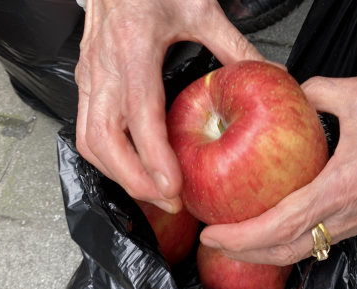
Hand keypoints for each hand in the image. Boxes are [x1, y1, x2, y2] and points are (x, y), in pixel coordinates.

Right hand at [75, 0, 265, 212]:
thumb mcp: (199, 7)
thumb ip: (234, 46)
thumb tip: (270, 74)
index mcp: (134, 45)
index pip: (139, 115)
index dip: (154, 158)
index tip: (174, 189)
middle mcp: (104, 66)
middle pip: (102, 140)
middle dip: (134, 180)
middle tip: (169, 201)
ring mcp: (89, 75)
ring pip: (88, 141)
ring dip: (119, 174)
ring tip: (154, 193)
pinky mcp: (86, 81)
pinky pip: (87, 130)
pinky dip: (109, 158)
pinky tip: (134, 168)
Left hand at [200, 74, 356, 264]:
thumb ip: (316, 91)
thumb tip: (291, 91)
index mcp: (338, 189)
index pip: (277, 225)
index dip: (240, 236)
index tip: (212, 233)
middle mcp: (347, 216)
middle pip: (286, 250)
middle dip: (245, 253)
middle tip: (215, 244)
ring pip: (305, 250)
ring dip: (268, 251)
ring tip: (240, 242)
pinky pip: (323, 241)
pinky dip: (292, 242)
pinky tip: (280, 229)